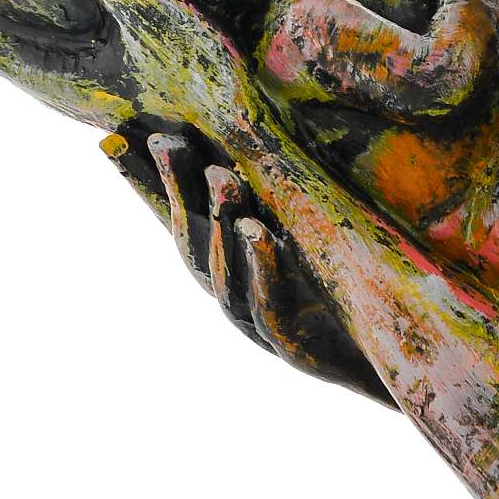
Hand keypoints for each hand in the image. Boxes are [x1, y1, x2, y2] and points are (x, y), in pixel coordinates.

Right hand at [109, 124, 391, 405]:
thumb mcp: (307, 240)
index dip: (145, 184)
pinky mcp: (292, 346)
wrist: (386, 359)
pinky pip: (268, 304)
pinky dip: (260, 264)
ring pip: (223, 273)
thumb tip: (252, 138)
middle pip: (192, 240)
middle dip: (176, 191)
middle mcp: (233, 293)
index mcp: (229, 265)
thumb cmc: (339, 297)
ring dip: (220, 219)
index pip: (178, 217)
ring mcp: (257, 322)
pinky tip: (257, 229)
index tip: (113, 138)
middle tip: (164, 141)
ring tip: (218, 172)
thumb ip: (275, 197)